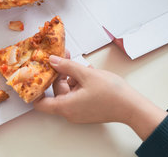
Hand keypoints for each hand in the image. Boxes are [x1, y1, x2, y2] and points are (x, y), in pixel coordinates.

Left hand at [33, 56, 167, 139]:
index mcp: (65, 106)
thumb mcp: (85, 74)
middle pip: (56, 91)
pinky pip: (77, 94)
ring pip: (68, 90)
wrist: (133, 107)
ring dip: (72, 76)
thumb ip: (66, 66)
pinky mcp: (87, 109)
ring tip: (82, 65)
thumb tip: (51, 60)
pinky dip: (80, 82)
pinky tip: (88, 72)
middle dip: (60, 73)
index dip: (34, 90)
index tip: (34, 76)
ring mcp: (79, 112)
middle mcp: (70, 112)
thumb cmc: (111, 93)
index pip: (40, 103)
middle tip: (64, 57)